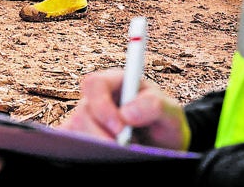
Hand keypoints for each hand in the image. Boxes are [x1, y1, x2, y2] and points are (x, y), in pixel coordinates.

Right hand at [62, 68, 190, 150]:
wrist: (164, 148)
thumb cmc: (165, 125)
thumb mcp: (171, 113)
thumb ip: (155, 105)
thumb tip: (126, 113)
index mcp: (115, 84)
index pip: (94, 84)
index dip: (102, 105)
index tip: (120, 128)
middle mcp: (96, 102)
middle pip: (82, 115)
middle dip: (102, 136)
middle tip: (124, 149)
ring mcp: (87, 123)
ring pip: (76, 134)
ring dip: (99, 148)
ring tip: (124, 154)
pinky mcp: (82, 142)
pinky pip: (71, 147)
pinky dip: (84, 155)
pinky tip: (104, 160)